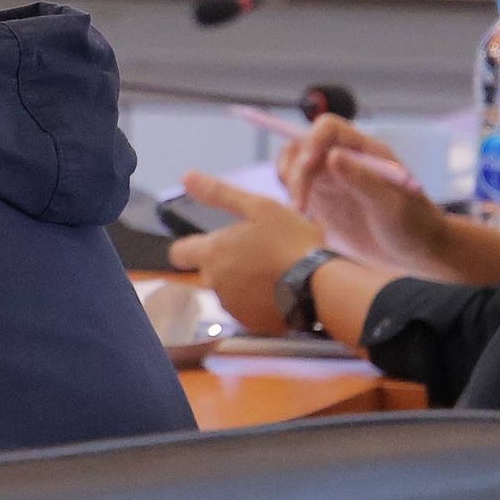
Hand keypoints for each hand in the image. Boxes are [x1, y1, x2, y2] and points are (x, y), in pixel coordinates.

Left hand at [166, 171, 322, 336]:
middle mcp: (214, 282)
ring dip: (244, 282)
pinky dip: (260, 301)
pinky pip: (249, 309)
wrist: (321, 287)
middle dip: (227, 263)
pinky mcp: (252, 323)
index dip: (190, 247)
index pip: (179, 252)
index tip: (209, 245)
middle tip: (259, 253)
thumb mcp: (259, 207)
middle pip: (209, 271)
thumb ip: (219, 193)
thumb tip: (187, 176)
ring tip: (274, 271)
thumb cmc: (291, 243)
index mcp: (211, 253)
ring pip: (229, 291)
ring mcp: (232, 306)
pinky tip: (281, 290)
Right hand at [277, 115, 445, 271]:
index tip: (306, 167)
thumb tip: (332, 155)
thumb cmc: (414, 227)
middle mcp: (346, 158)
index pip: (328, 128)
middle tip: (301, 207)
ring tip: (302, 211)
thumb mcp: (392, 207)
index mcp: (367, 151)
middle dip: (296, 171)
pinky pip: (295, 184)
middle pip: (303, 145)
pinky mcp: (322, 195)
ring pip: (293, 162)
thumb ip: (363, 181)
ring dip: (289, 182)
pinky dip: (290, 194)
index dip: (312, 141)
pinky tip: (304, 215)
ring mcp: (332, 176)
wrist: (417, 251)